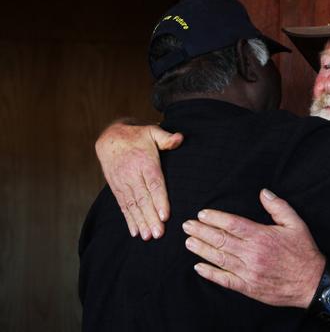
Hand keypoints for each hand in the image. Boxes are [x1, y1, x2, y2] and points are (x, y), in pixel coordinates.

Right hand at [95, 120, 182, 239]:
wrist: (110, 137)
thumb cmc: (138, 136)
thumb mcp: (152, 131)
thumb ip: (166, 138)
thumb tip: (180, 138)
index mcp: (144, 161)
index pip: (153, 183)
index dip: (159, 200)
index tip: (165, 215)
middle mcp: (132, 174)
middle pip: (143, 198)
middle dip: (150, 217)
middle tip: (158, 233)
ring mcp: (123, 182)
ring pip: (132, 205)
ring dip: (140, 222)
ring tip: (148, 237)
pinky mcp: (116, 188)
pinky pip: (123, 206)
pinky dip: (129, 220)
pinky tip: (135, 232)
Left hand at [183, 189, 325, 307]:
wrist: (312, 282)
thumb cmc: (304, 252)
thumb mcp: (296, 224)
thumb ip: (278, 207)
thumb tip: (263, 193)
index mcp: (261, 236)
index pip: (232, 224)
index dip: (214, 218)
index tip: (202, 214)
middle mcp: (252, 253)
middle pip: (220, 240)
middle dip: (201, 231)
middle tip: (187, 226)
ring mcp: (249, 271)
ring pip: (219, 259)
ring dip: (201, 249)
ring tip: (188, 242)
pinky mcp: (248, 287)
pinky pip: (225, 280)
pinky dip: (210, 274)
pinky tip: (199, 267)